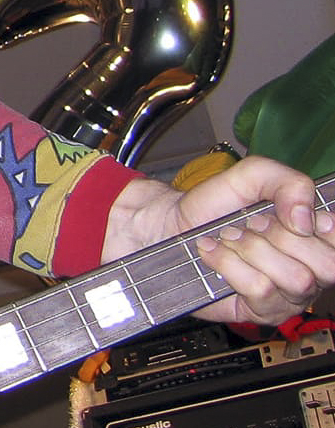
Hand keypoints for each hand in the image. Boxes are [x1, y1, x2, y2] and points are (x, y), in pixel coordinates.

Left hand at [104, 155, 334, 323]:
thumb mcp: (251, 176)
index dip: (323, 227)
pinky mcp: (261, 311)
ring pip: (295, 279)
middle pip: (328, 265)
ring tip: (229, 238)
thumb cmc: (213, 206)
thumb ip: (288, 182)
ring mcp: (288, 294)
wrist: (170, 228)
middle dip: (282, 237)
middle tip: (250, 224)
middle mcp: (309, 268)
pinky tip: (215, 255)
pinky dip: (231, 266)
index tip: (290, 216)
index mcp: (315, 237)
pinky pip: (261, 290)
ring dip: (253, 251)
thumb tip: (307, 218)